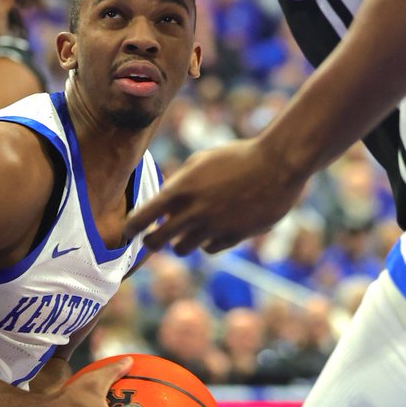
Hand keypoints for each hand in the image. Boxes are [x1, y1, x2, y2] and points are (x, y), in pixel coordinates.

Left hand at [125, 137, 303, 254]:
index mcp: (180, 190)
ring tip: (185, 230)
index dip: (131, 227)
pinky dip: (206, 242)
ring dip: (180, 241)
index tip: (129, 230)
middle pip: (157, 241)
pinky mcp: (232, 238)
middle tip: (151, 238)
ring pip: (182, 249)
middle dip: (150, 241)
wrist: (277, 165)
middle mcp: (192, 213)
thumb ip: (179, 182)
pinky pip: (208, 249)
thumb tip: (164, 202)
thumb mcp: (201, 161)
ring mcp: (213, 228)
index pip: (142, 217)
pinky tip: (212, 229)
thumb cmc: (237, 157)